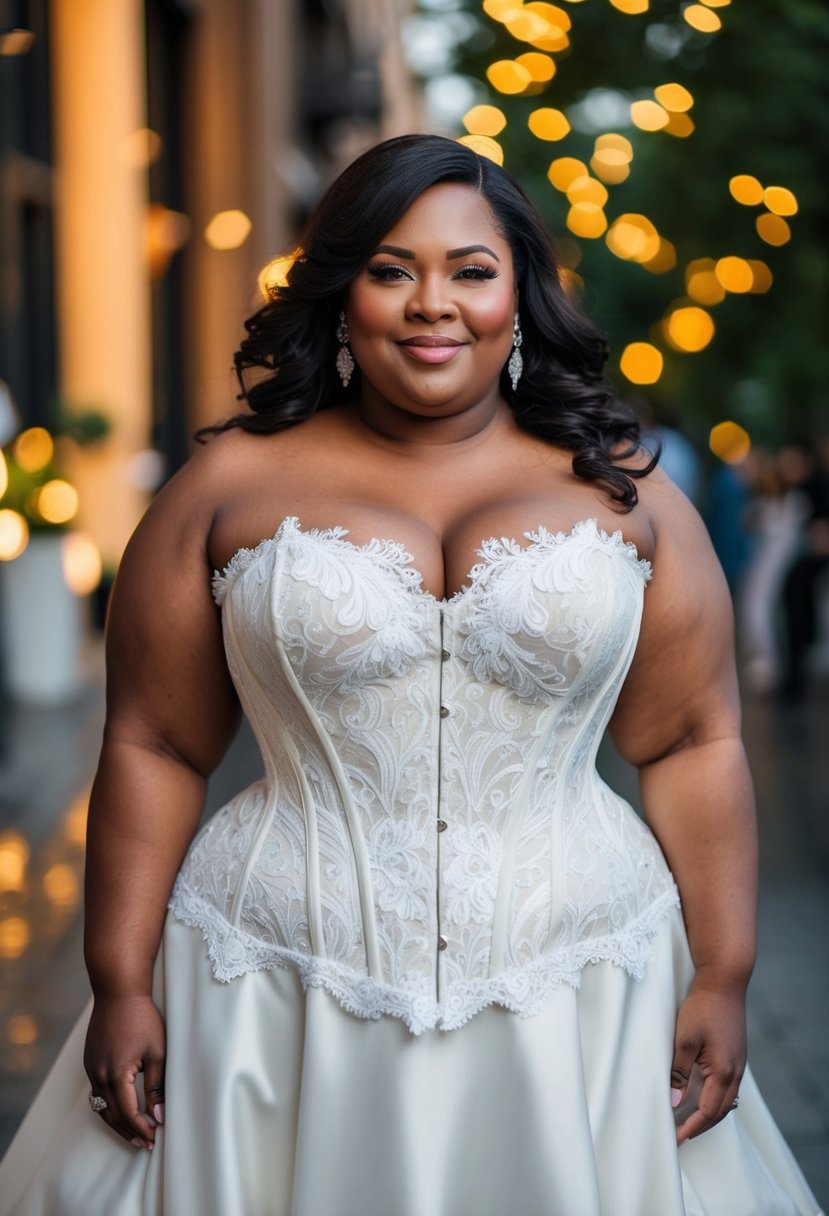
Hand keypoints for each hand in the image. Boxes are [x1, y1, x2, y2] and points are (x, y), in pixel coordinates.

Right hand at [84, 993, 165, 1149]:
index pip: (128, 1113)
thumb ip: (157, 1086)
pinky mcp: (89, 1061)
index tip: (154, 1138)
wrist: (118, 991)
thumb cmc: (142, 1018)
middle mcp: (98, 1075)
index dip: (142, 1128)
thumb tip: (159, 1116)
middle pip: (112, 1115)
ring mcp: (91, 1068)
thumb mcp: (157, 1052)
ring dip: (116, 1122)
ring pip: (101, 1106)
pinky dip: (108, 1106)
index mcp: (116, 1075)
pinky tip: (119, 1109)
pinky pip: (96, 1092)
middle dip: (129, 1131)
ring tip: (133, 1133)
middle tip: (145, 1143)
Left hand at [670, 976, 746, 1144]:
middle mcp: (736, 1071)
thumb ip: (679, 1071)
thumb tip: (674, 1101)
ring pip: (726, 1100)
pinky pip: (728, 1086)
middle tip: (680, 1136)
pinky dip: (715, 1098)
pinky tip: (702, 1095)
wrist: (725, 981)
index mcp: (723, 1071)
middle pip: (720, 1111)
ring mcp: (738, 1063)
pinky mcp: (736, 1054)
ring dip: (709, 1113)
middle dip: (701, 1126)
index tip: (676, 1140)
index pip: (708, 1112)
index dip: (691, 1127)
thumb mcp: (684, 1038)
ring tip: (689, 1121)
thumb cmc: (703, 1007)